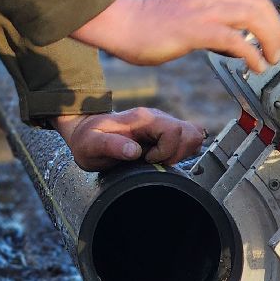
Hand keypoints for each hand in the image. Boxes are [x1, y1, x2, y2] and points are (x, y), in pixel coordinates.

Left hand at [52, 107, 204, 171]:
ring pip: (193, 134)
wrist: (86, 132)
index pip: (174, 131)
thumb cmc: (88, 139)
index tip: (146, 160)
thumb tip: (134, 151)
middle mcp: (156, 118)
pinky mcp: (165, 132)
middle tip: (155, 162)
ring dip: (181, 153)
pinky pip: (187, 138)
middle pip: (189, 132)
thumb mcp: (91, 145)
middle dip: (177, 154)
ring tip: (158, 161)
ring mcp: (162, 123)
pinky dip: (181, 152)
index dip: (165, 151)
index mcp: (142, 119)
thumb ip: (110, 145)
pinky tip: (162, 158)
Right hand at [71, 0, 279, 73]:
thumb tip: (231, 42)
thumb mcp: (186, 15)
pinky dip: (251, 54)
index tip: (273, 35)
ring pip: (253, 17)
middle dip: (275, 28)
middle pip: (259, 4)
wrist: (122, 24)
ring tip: (270, 58)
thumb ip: (209, 22)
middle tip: (276, 50)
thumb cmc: (147, 25)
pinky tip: (254, 65)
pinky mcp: (195, 30)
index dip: (270, 16)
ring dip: (269, 39)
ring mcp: (202, 12)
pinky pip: (235, 40)